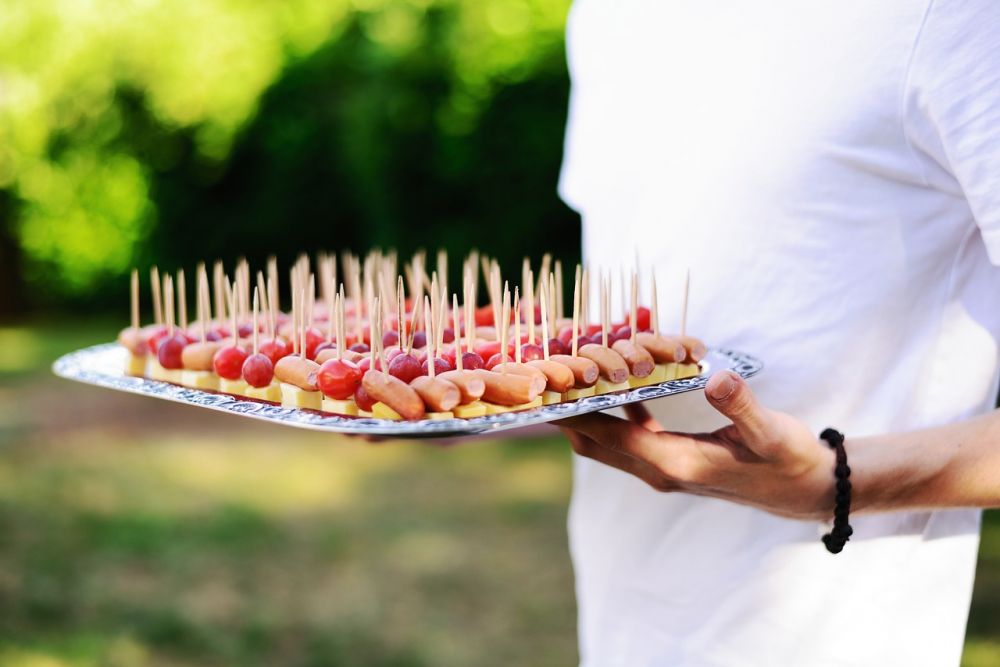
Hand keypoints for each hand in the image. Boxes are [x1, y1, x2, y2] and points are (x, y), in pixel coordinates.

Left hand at [558, 371, 836, 520]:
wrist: (804, 488)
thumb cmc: (788, 459)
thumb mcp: (770, 432)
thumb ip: (741, 406)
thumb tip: (715, 376)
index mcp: (675, 463)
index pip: (609, 437)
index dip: (575, 413)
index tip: (548, 387)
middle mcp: (660, 470)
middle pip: (594, 442)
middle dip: (566, 412)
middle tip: (542, 375)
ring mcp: (663, 466)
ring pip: (608, 439)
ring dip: (587, 410)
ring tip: (568, 373)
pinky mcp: (671, 456)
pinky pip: (630, 433)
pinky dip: (616, 410)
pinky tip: (613, 379)